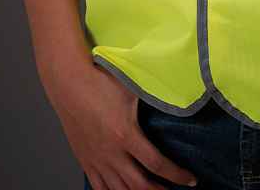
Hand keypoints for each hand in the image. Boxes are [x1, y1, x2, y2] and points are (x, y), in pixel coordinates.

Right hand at [47, 61, 198, 188]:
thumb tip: (177, 99)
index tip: (190, 180)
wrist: (69, 83)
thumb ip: (153, 98)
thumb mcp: (133, 89)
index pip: (156, 164)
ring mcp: (96, 160)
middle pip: (139, 186)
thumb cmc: (101, 81)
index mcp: (125, 135)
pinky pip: (99, 188)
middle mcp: (111, 153)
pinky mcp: (85, 161)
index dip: (176, 175)